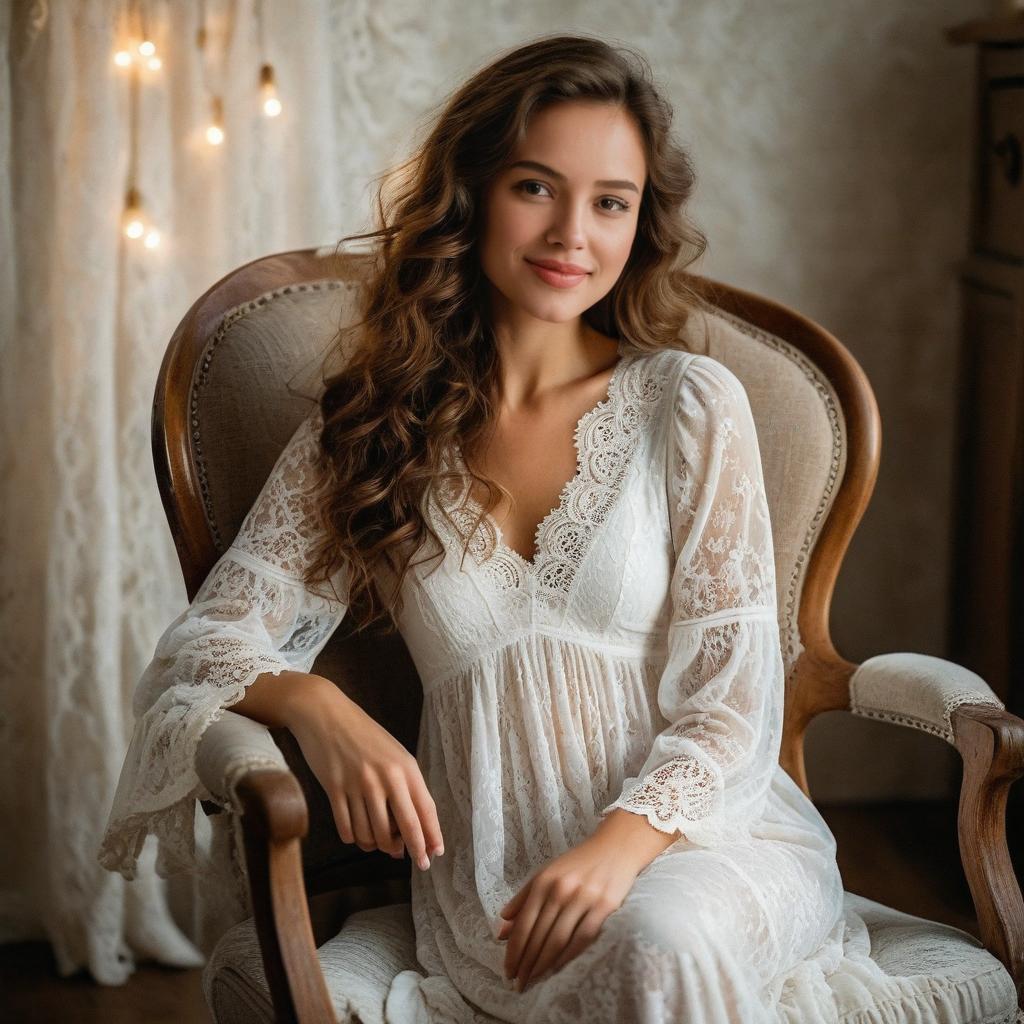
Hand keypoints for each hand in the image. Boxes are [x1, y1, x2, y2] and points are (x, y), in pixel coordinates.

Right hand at [281, 675, 443, 870]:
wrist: (326, 713)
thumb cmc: (363, 735)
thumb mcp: (393, 754)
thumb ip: (404, 786)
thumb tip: (408, 828)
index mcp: (405, 767)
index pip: (425, 809)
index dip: (431, 836)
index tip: (435, 854)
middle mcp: (385, 777)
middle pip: (404, 827)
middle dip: (413, 850)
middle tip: (416, 863)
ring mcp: (358, 784)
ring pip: (373, 833)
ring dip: (378, 846)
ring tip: (379, 844)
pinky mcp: (334, 789)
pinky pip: (347, 828)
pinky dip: (353, 838)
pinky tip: (356, 835)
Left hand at [497, 833, 641, 990]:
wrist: (616, 846)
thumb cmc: (578, 863)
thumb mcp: (546, 874)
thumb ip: (523, 900)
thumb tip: (501, 930)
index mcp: (543, 881)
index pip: (524, 923)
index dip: (514, 950)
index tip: (507, 970)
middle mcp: (560, 889)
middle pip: (539, 935)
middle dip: (525, 963)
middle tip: (517, 984)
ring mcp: (583, 898)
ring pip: (558, 939)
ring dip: (543, 965)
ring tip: (533, 981)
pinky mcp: (604, 906)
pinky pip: (582, 938)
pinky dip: (568, 957)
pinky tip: (557, 969)